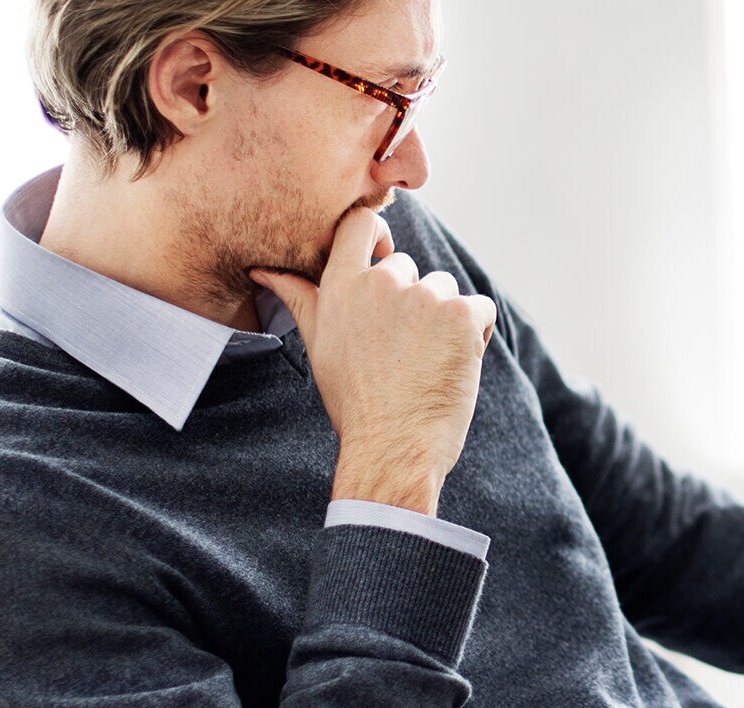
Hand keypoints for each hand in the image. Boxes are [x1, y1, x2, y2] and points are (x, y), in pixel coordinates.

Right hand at [251, 208, 497, 515]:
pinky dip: (476, 334)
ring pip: (445, 290)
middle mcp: (382, 282)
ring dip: (444, 320)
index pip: (360, 224)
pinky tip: (454, 366)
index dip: (378, 235)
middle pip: (409, 269)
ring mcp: (425, 296)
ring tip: (426, 363)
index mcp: (342, 285)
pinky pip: (480, 309)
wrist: (392, 447)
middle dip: (412, 304)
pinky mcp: (462, 314)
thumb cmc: (354, 402)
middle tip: (402, 353)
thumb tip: (263, 269)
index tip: (384, 258)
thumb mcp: (319, 345)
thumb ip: (299, 297)